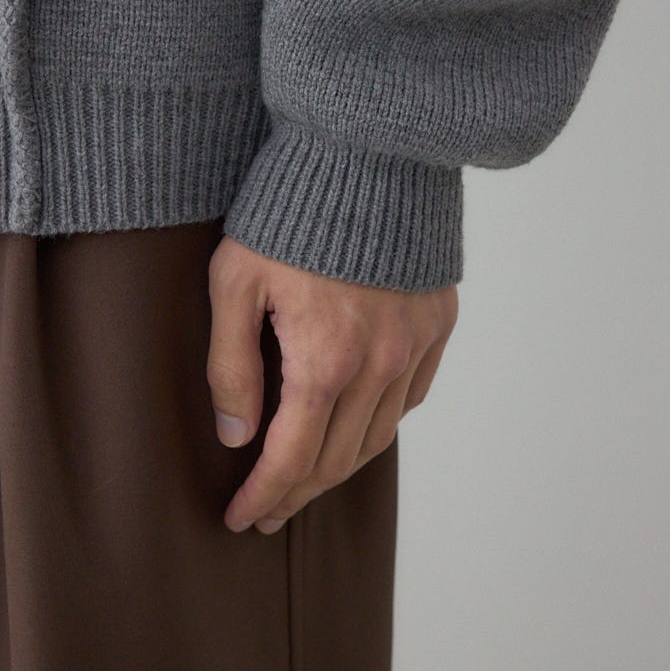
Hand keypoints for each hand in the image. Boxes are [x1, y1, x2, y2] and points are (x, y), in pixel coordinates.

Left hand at [206, 233, 458, 534]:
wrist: (366, 152)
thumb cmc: (289, 211)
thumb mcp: (235, 282)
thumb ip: (231, 366)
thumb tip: (236, 436)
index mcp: (324, 361)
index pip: (291, 458)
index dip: (263, 496)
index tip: (239, 518)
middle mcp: (379, 364)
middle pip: (338, 459)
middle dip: (297, 493)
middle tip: (268, 510)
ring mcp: (416, 343)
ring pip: (380, 435)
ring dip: (341, 467)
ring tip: (309, 479)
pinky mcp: (438, 320)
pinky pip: (413, 395)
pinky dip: (383, 422)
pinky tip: (360, 425)